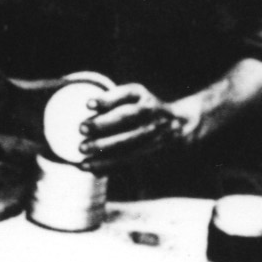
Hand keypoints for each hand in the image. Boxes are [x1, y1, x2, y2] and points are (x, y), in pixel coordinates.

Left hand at [78, 80, 195, 159]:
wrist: (180, 124)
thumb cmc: (141, 107)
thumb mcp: (132, 96)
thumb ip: (110, 100)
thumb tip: (88, 109)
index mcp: (141, 95)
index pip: (125, 94)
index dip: (107, 99)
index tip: (88, 104)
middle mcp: (149, 112)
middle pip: (126, 118)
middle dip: (103, 124)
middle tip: (81, 129)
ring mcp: (153, 133)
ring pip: (129, 141)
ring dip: (104, 147)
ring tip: (82, 149)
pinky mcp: (152, 153)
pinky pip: (129, 160)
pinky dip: (107, 165)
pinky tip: (89, 167)